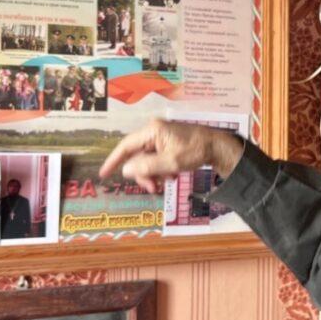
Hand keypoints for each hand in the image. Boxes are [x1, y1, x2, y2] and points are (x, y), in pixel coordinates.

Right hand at [99, 119, 242, 192]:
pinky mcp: (168, 144)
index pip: (126, 146)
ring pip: (147, 160)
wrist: (217, 147)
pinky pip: (156, 159)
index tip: (103, 174)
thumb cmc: (195, 151)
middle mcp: (154, 131)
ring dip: (153, 174)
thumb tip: (125, 170)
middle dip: (143, 174)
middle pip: (137, 156)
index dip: (113, 161)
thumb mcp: (170, 163)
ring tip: (166, 181)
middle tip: (152, 188)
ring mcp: (161, 137)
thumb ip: (147, 167)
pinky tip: (172, 176)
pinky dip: (161, 170)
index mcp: (152, 131)